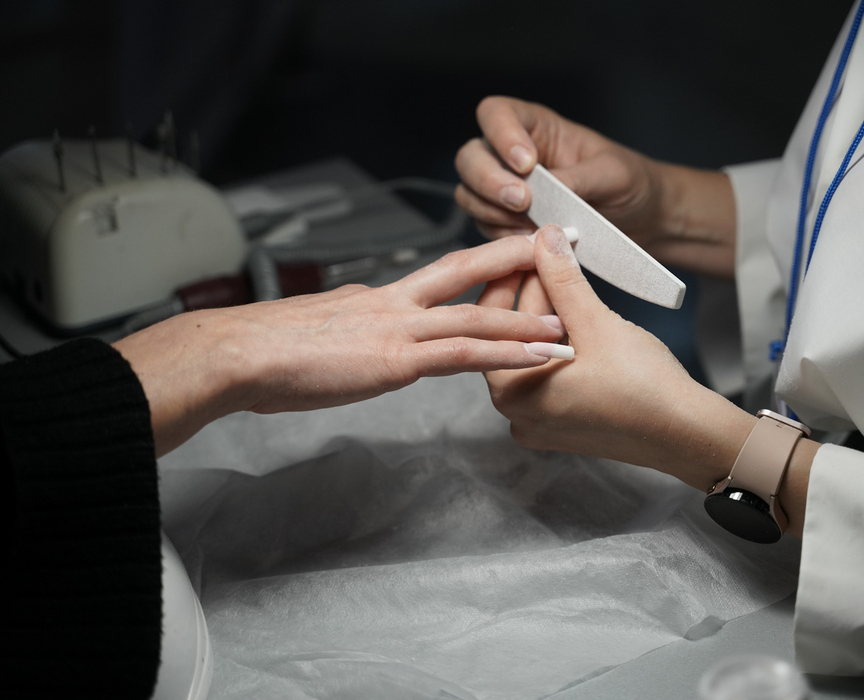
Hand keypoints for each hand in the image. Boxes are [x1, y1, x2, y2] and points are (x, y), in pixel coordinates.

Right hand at [114, 235, 565, 456]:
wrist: (236, 355)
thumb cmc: (266, 351)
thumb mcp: (319, 331)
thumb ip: (353, 329)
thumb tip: (367, 335)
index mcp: (378, 298)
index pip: (442, 276)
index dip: (483, 262)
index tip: (516, 252)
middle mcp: (394, 303)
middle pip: (468, 270)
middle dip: (519, 257)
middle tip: (562, 243)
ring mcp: (398, 329)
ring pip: (478, 314)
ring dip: (529, 319)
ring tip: (572, 321)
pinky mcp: (396, 359)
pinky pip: (465, 352)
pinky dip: (509, 352)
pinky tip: (541, 357)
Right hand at [455, 96, 738, 278]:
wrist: (643, 221)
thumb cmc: (631, 184)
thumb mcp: (611, 175)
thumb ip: (576, 180)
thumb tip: (544, 192)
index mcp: (536, 127)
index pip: (495, 114)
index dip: (501, 135)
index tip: (527, 164)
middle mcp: (511, 156)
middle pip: (471, 157)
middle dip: (490, 181)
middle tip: (523, 202)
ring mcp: (505, 191)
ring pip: (469, 195)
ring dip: (492, 211)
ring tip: (530, 226)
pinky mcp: (508, 223)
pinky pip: (485, 228)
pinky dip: (501, 237)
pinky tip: (530, 242)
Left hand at [480, 225, 755, 490]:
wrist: (685, 434)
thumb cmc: (642, 387)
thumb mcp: (596, 323)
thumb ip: (563, 279)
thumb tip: (545, 239)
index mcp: (510, 392)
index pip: (496, 317)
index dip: (514, 272)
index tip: (529, 241)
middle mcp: (515, 413)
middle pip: (514, 335)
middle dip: (535, 291)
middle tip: (552, 251)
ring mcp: (539, 421)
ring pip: (534, 352)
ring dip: (550, 314)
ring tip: (567, 276)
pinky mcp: (563, 423)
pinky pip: (550, 373)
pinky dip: (562, 344)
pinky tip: (579, 315)